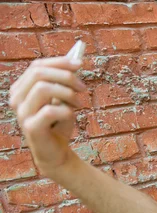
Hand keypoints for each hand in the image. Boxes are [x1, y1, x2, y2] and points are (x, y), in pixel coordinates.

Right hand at [9, 56, 85, 174]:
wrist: (57, 153)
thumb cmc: (59, 124)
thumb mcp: (63, 98)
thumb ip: (64, 81)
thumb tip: (76, 59)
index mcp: (21, 88)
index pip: (37, 66)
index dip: (59, 62)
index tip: (80, 64)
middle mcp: (17, 98)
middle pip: (39, 73)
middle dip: (66, 76)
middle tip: (84, 87)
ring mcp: (22, 113)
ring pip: (43, 88)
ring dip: (67, 93)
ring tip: (79, 103)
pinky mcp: (30, 127)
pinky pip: (50, 110)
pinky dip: (66, 110)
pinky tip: (71, 116)